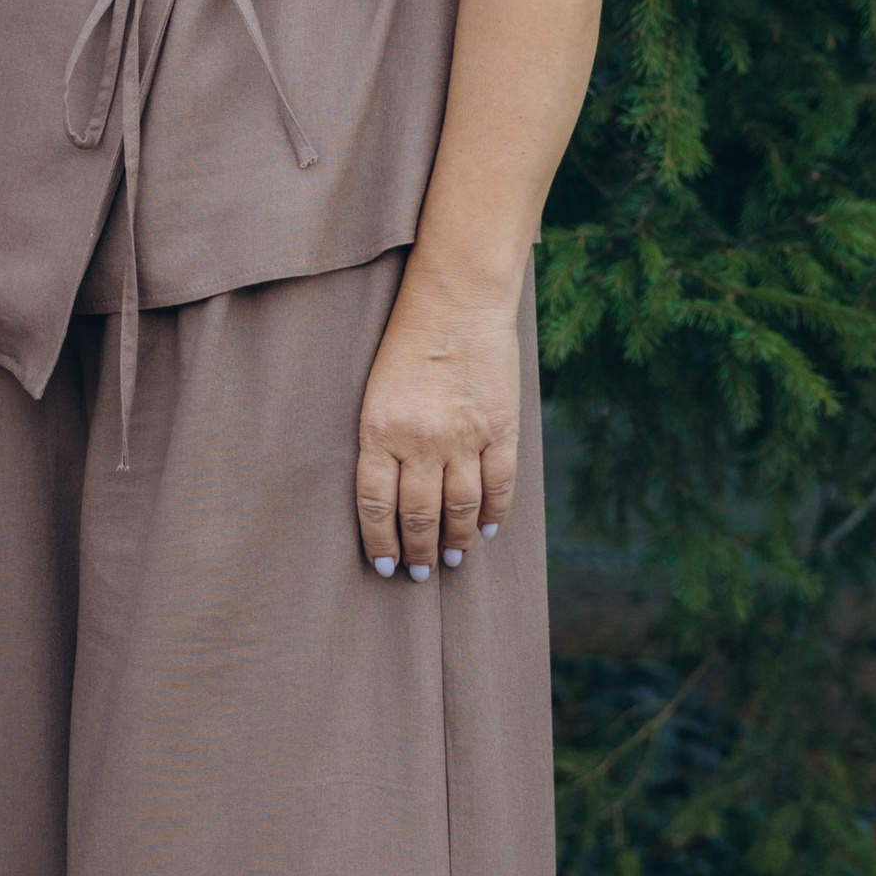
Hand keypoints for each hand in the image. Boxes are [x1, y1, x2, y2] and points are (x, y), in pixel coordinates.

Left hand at [355, 275, 520, 581]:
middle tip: (418, 573)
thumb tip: (387, 496)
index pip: (375, 505)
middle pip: (418, 515)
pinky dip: (493, 514)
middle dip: (417, 552)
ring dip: (454, 541)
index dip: (380, 542)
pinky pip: (498, 485)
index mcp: (380, 431)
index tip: (385, 567)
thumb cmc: (407, 344)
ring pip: (459, 508)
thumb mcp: (376, 393)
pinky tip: (485, 530)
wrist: (456, 301)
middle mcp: (420, 441)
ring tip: (450, 560)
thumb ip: (381, 441)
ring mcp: (463, 437)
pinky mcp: (500, 428)